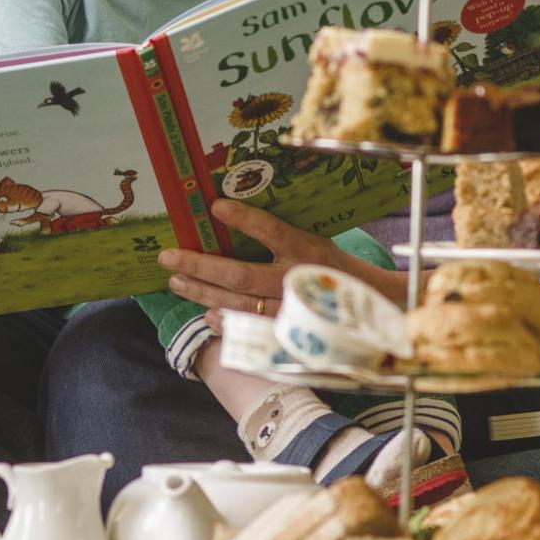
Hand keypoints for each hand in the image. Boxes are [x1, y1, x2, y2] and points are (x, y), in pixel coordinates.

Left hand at [156, 200, 407, 327]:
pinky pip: (250, 330)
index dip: (243, 219)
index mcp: (306, 249)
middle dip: (200, 264)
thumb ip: (280, 235)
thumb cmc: (334, 268)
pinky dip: (225, 322)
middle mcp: (296, 279)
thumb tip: (227, 214)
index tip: (215, 206)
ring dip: (202, 294)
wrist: (372, 307)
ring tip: (176, 281)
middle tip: (168, 257)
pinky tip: (206, 314)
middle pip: (240, 274)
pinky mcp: (288, 334)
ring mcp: (290, 310)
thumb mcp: (314, 240)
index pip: (271, 230)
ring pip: (238, 304)